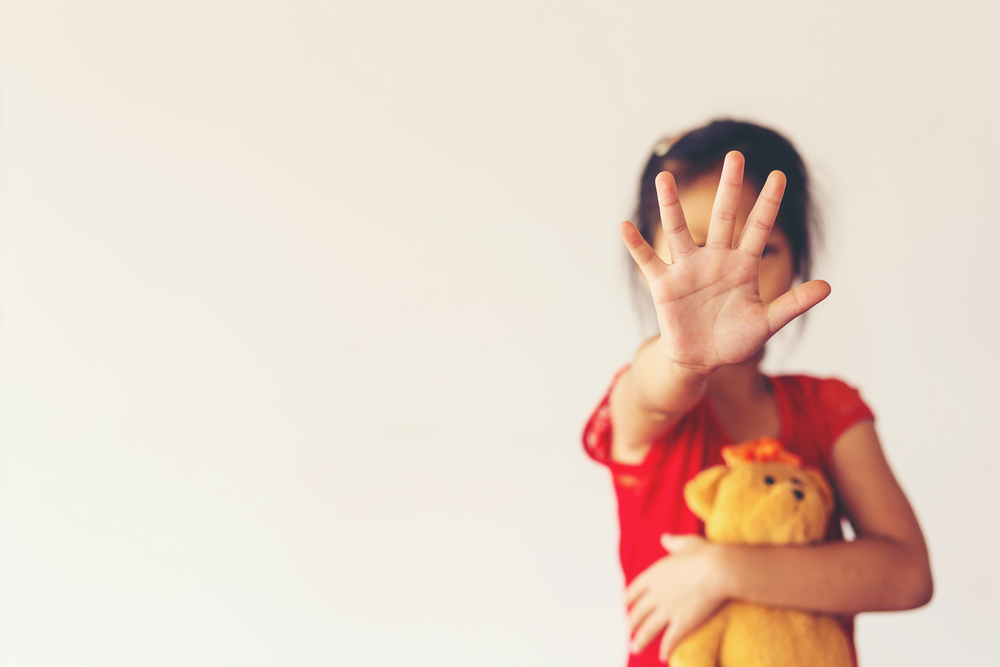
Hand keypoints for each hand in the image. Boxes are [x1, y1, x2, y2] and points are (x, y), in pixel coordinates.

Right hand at [619, 152, 830, 374]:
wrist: (700, 360)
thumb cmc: (733, 340)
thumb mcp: (766, 323)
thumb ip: (793, 304)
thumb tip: (828, 286)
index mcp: (742, 266)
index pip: (757, 228)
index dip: (768, 203)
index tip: (778, 176)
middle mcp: (714, 260)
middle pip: (722, 217)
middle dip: (729, 188)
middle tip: (734, 156)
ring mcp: (687, 269)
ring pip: (678, 230)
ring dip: (670, 204)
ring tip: (664, 177)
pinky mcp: (664, 285)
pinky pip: (647, 260)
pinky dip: (635, 245)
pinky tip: (625, 226)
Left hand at [625, 534, 728, 661]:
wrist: (719, 569)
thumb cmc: (705, 554)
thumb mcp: (686, 543)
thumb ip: (673, 543)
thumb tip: (665, 538)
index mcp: (653, 575)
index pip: (634, 590)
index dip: (628, 600)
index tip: (625, 606)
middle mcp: (656, 594)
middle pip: (637, 612)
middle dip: (631, 623)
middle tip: (629, 630)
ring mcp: (667, 609)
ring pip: (648, 629)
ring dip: (640, 640)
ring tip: (635, 648)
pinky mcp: (682, 622)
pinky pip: (670, 639)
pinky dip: (665, 649)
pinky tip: (662, 656)